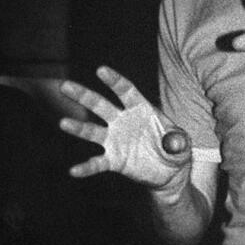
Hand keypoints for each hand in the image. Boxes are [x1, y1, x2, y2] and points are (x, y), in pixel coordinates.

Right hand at [58, 66, 190, 191]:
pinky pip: (97, 163)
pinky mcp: (113, 160)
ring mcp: (115, 140)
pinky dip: (86, 167)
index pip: (125, 91)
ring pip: (92, 131)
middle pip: (100, 105)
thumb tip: (174, 142)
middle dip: (83, 95)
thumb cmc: (175, 151)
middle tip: (65, 86)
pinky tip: (74, 171)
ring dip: (78, 128)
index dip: (113, 80)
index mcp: (140, 109)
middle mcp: (123, 121)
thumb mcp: (181, 145)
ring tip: (62, 124)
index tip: (100, 70)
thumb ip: (177, 141)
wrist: (169, 174)